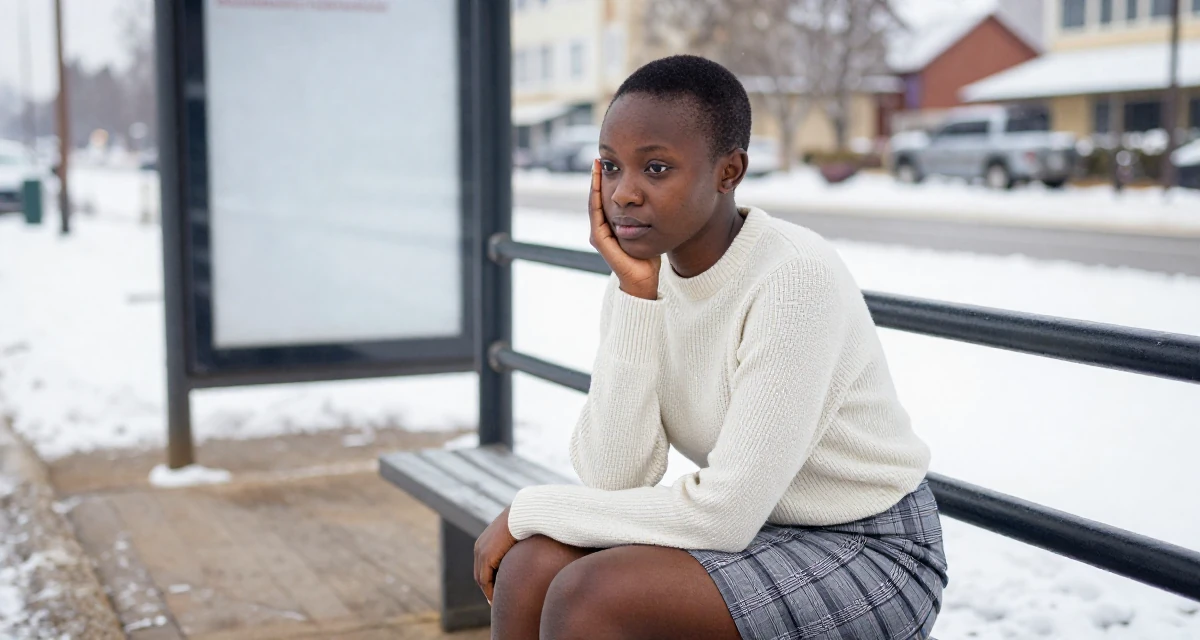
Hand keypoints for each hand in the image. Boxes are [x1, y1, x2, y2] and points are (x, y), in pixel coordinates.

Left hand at [474, 506, 516, 603]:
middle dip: (487, 588)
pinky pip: (485, 580)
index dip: (488, 580)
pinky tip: (499, 599)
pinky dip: (490, 591)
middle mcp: (479, 548)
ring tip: (498, 603)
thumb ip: (515, 546)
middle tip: (495, 601)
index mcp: (484, 542)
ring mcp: (481, 552)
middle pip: (480, 574)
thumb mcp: (517, 535)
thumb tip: (523, 551)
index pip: (483, 566)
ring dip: (488, 593)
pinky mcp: (486, 557)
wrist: (524, 514)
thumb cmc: (526, 522)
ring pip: (481, 579)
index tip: (496, 590)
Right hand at [589, 159, 660, 299]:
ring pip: (594, 202)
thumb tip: (657, 201)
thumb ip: (647, 218)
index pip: (606, 199)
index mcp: (611, 228)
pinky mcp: (599, 239)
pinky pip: (596, 212)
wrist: (643, 280)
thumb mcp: (648, 231)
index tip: (609, 164)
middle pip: (597, 198)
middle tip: (599, 158)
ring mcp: (598, 234)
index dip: (606, 182)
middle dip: (597, 178)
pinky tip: (598, 183)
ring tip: (597, 165)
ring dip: (594, 183)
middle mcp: (601, 230)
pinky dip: (596, 196)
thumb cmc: (648, 258)